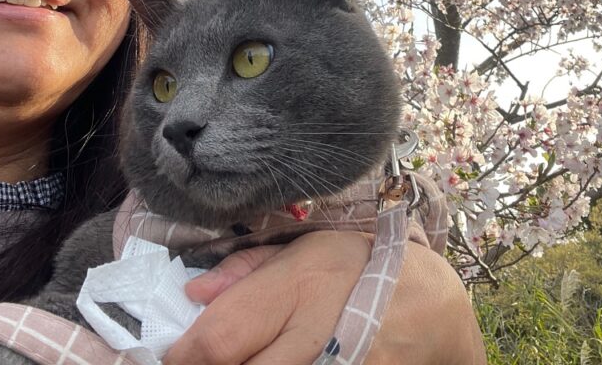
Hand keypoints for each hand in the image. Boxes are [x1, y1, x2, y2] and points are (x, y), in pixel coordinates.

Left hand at [164, 231, 485, 364]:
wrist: (430, 307)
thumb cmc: (358, 267)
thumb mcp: (306, 248)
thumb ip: (246, 270)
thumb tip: (191, 294)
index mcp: (300, 283)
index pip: (221, 335)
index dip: (181, 355)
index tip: (171, 356)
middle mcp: (319, 330)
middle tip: (200, 359)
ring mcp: (340, 364)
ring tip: (253, 351)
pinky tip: (277, 358)